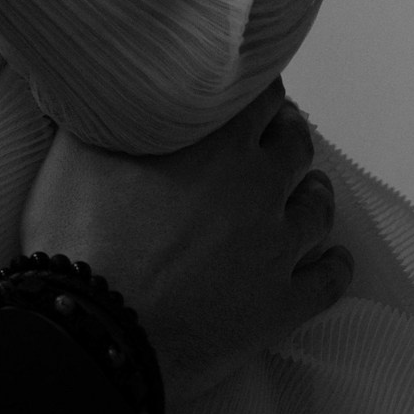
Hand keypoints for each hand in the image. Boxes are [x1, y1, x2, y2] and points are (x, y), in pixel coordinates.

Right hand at [18, 82, 351, 402]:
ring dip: (314, 193)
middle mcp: (258, 186)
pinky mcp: (281, 305)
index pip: (261, 95)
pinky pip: (327, 282)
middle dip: (286, 134)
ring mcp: (276, 248)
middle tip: (275, 135)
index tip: (249, 91)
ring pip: (317, 209)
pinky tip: (336, 259)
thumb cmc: (80, 235)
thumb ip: (107, 111)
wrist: (98, 331)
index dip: (257, 90)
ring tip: (309, 189)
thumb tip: (104, 82)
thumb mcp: (77, 150)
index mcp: (216, 141)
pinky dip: (335, 266)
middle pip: (294, 146)